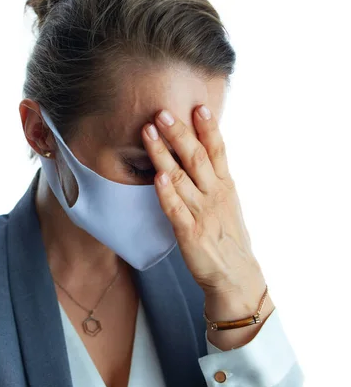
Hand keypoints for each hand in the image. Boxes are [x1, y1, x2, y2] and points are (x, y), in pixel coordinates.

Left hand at [142, 105, 273, 348]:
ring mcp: (203, 213)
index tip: (199, 107)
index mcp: (225, 186)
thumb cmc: (228, 238)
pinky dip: (166, 193)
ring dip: (164, 154)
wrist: (236, 278)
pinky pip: (176, 209)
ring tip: (150, 132)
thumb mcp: (228, 203)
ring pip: (181, 178)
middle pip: (197, 158)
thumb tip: (201, 153)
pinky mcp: (190, 233)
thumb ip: (214, 179)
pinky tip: (158, 177)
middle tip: (163, 112)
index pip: (218, 151)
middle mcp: (215, 195)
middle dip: (179, 133)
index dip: (209, 129)